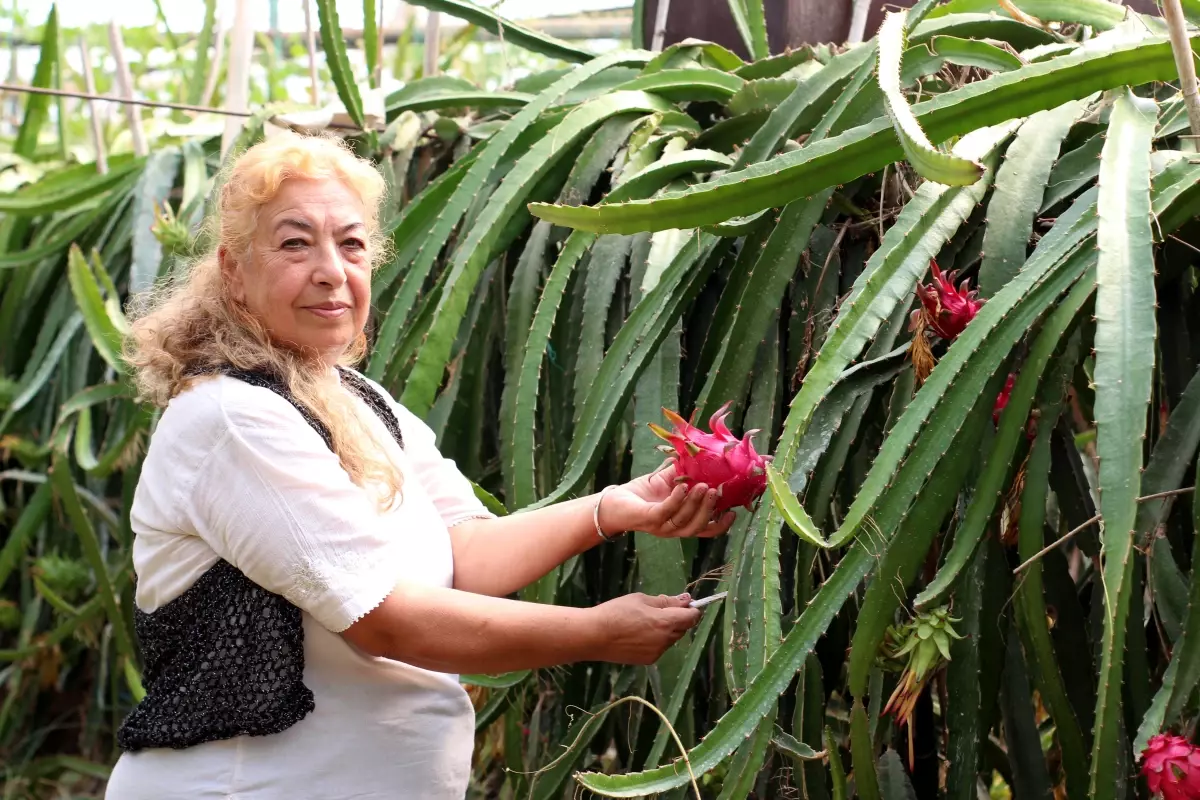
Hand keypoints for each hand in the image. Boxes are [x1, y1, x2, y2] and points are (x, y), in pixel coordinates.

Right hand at [587, 592, 701, 664]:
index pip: (691, 617)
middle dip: (677, 619)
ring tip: (643, 622)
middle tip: (658, 610)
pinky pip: (659, 647)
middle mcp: (665, 640)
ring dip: (665, 630)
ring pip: (670, 639)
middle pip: (682, 629)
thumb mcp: (641, 600)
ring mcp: (657, 652)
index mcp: (666, 622)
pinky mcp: (648, 660)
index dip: (691, 609)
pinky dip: (655, 640)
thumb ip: (666, 601)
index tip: (684, 603)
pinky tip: (637, 634)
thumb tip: (685, 600)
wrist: (594, 636)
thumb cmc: (616, 612)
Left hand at [598, 463, 736, 538]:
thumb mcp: (671, 481)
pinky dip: (676, 500)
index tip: (734, 512)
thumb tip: (707, 456)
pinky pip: (665, 512)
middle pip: (698, 526)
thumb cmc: (644, 492)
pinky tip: (681, 487)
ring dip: (696, 504)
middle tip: (717, 491)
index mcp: (682, 523)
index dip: (721, 524)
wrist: (615, 501)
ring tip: (703, 486)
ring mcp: (660, 527)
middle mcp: (673, 529)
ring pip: (684, 522)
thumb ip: (689, 474)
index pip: (706, 529)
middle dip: (710, 509)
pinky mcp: (647, 520)